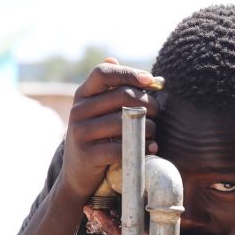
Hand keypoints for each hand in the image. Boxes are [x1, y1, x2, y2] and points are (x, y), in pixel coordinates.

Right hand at [60, 58, 159, 203]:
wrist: (77, 176)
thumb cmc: (96, 139)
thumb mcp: (95, 112)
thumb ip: (106, 89)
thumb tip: (113, 58)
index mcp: (82, 96)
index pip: (102, 73)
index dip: (129, 73)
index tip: (150, 80)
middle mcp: (78, 111)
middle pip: (121, 96)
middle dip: (147, 102)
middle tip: (157, 111)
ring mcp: (81, 133)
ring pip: (125, 122)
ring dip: (148, 127)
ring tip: (154, 133)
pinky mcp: (88, 155)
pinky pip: (122, 147)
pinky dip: (141, 148)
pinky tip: (150, 148)